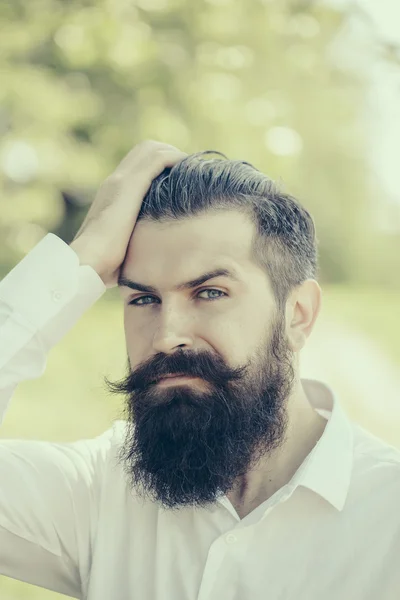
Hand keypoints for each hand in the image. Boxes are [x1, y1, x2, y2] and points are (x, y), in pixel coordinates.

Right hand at [70, 140, 186, 287]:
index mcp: (112, 195)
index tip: (180, 179)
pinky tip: (190, 169)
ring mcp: (120, 181)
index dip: (160, 166)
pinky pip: (157, 159)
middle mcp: (115, 182)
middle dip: (170, 154)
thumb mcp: (122, 247)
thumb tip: (146, 259)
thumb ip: (133, 243)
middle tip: (191, 170)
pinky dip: (176, 159)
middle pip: (145, 150)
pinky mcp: (129, 186)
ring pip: (151, 149)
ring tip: (194, 168)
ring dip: (175, 154)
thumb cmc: (103, 265)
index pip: (136, 166)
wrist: (87, 262)